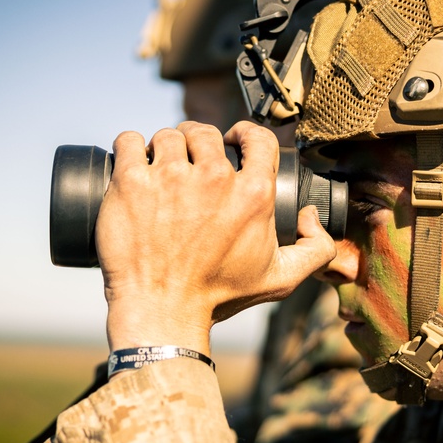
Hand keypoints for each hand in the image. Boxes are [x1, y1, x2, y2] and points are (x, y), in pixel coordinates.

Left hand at [97, 120, 335, 352]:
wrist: (163, 310)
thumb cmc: (218, 296)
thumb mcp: (281, 280)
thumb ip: (315, 251)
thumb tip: (310, 216)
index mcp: (253, 194)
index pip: (257, 138)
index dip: (244, 133)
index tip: (232, 140)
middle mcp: (214, 178)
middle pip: (205, 132)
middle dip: (197, 142)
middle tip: (187, 161)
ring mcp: (170, 177)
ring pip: (167, 136)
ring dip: (163, 147)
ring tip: (158, 168)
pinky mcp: (131, 182)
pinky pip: (128, 140)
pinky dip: (129, 146)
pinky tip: (133, 162)